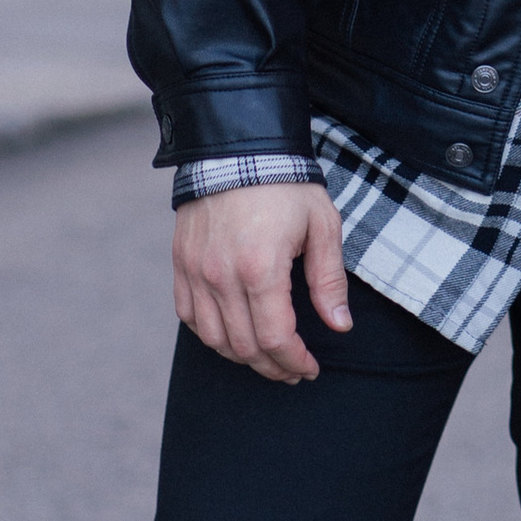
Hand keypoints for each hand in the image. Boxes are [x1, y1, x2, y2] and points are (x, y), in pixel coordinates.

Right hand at [173, 183, 350, 384]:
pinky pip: (188, 315)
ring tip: (266, 359)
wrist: (236, 150)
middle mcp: (221, 276)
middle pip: (244, 346)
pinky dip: (210, 334)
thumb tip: (339, 325)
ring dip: (241, 357)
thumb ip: (329, 280)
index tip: (310, 368)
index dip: (294, 361)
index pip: (275, 339)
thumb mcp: (322, 226)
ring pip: (213, 338)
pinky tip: (232, 335)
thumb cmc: (285, 186)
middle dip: (273, 367)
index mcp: (260, 268)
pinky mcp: (181, 264)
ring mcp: (195, 271)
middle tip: (293, 371)